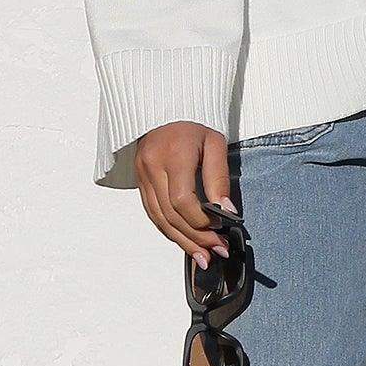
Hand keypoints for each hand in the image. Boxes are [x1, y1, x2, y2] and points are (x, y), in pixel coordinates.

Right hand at [133, 121, 237, 270]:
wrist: (163, 110)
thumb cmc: (192, 125)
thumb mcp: (214, 144)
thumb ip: (218, 178)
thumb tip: (226, 212)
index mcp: (173, 154)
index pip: (182, 200)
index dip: (201, 220)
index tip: (221, 228)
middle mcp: (153, 167)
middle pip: (171, 215)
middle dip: (195, 237)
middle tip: (216, 251)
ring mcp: (142, 177)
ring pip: (159, 219)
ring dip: (181, 241)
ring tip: (202, 256)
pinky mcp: (140, 183)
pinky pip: (153, 214)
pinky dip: (169, 231)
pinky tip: (184, 241)